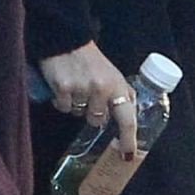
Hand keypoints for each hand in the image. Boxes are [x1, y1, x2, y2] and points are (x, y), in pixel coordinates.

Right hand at [38, 41, 137, 157]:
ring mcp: (81, 89)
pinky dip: (61, 100)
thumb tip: (132, 116)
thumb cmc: (92, 60)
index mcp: (117, 86)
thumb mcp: (113, 75)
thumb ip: (122, 94)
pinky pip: (62, 107)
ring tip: (76, 86)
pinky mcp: (62, 88)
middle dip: (93, 112)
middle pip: (98, 120)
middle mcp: (101, 89)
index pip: (127, 118)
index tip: (127, 154)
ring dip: (76, 105)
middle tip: (89, 94)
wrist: (67, 40)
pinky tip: (63, 85)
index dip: (128, 139)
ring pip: (78, 114)